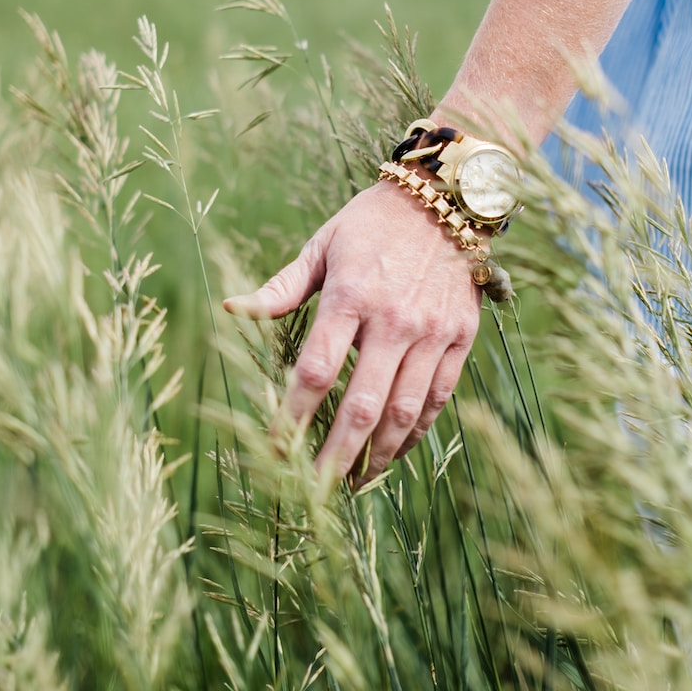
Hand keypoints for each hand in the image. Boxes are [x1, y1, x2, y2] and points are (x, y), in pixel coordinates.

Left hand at [223, 180, 483, 485]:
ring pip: (404, 412)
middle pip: (362, 405)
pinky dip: (415, 433)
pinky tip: (393, 452)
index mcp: (351, 295)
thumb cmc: (372, 223)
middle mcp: (394, 319)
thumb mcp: (322, 245)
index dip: (292, 417)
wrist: (446, 199)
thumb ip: (281, 287)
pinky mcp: (460, 338)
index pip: (316, 371)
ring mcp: (432, 332)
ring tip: (353, 482)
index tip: (275, 448)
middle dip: (334, 456)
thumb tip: (231, 309)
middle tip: (314, 491)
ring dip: (377, 455)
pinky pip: (437, 399)